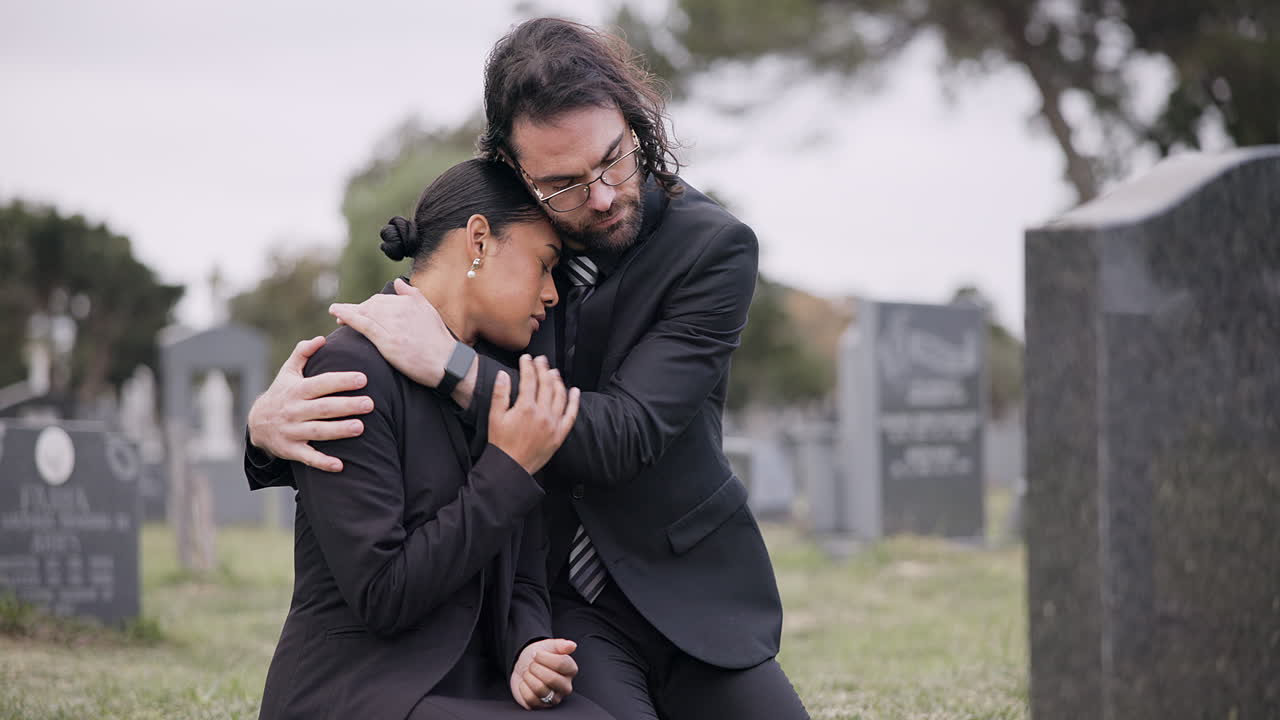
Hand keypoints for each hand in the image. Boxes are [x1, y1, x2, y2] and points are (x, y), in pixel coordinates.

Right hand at [247, 336, 372, 471]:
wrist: (256, 424)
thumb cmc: (282, 394)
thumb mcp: (287, 372)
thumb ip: (303, 353)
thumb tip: (321, 338)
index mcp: (296, 390)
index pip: (321, 384)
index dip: (341, 381)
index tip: (363, 378)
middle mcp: (294, 411)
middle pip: (323, 408)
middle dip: (346, 406)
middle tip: (370, 404)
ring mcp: (292, 431)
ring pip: (318, 431)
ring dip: (339, 431)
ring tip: (361, 427)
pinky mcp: (291, 450)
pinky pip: (308, 457)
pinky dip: (322, 462)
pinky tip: (340, 465)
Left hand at [328, 279, 453, 387]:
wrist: (447, 364)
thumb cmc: (439, 342)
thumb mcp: (429, 312)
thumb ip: (413, 295)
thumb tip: (398, 282)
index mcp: (410, 302)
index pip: (381, 299)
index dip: (368, 305)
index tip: (360, 310)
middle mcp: (401, 309)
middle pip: (371, 304)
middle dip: (357, 309)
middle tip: (343, 315)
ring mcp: (393, 324)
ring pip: (365, 312)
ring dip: (347, 311)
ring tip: (336, 314)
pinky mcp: (387, 340)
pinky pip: (363, 324)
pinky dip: (347, 316)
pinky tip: (337, 314)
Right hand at [488, 355, 579, 474]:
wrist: (511, 467)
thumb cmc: (501, 444)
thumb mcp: (495, 417)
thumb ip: (500, 394)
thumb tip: (503, 375)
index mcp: (526, 408)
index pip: (529, 379)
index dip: (528, 366)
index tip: (526, 359)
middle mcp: (543, 414)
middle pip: (546, 384)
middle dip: (543, 369)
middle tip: (541, 360)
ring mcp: (553, 424)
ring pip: (560, 396)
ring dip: (557, 381)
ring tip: (553, 372)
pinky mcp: (560, 434)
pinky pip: (571, 415)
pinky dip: (574, 402)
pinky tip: (575, 392)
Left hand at [510, 638, 577, 709]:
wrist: (524, 666)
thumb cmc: (539, 657)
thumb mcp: (549, 646)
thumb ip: (561, 645)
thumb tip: (572, 645)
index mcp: (571, 670)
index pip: (561, 664)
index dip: (544, 657)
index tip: (536, 654)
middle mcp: (565, 686)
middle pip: (551, 679)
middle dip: (536, 668)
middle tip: (532, 664)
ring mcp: (554, 698)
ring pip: (540, 689)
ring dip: (529, 677)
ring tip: (529, 673)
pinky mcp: (540, 706)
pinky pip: (530, 698)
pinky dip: (523, 688)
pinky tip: (525, 682)